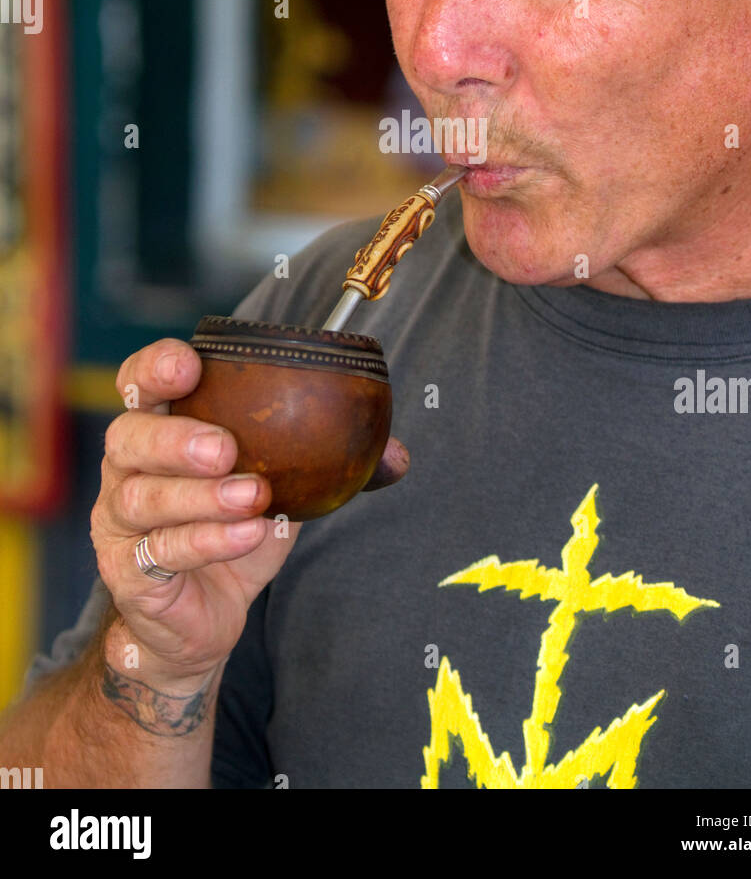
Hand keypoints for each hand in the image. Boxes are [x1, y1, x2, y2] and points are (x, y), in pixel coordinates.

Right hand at [92, 338, 408, 686]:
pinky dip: (207, 540)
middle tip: (225, 448)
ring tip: (254, 496)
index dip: (156, 367)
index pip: (138, 382)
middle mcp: (128, 468)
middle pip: (129, 436)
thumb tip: (396, 455)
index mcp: (160, 428)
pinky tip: (248, 535)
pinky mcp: (127, 571)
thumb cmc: (233, 531)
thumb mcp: (281, 490)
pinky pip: (161, 551)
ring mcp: (119, 521)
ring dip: (201, 496)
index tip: (189, 365)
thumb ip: (327, 465)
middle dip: (177, 437)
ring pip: (144, 497)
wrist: (198, 621)